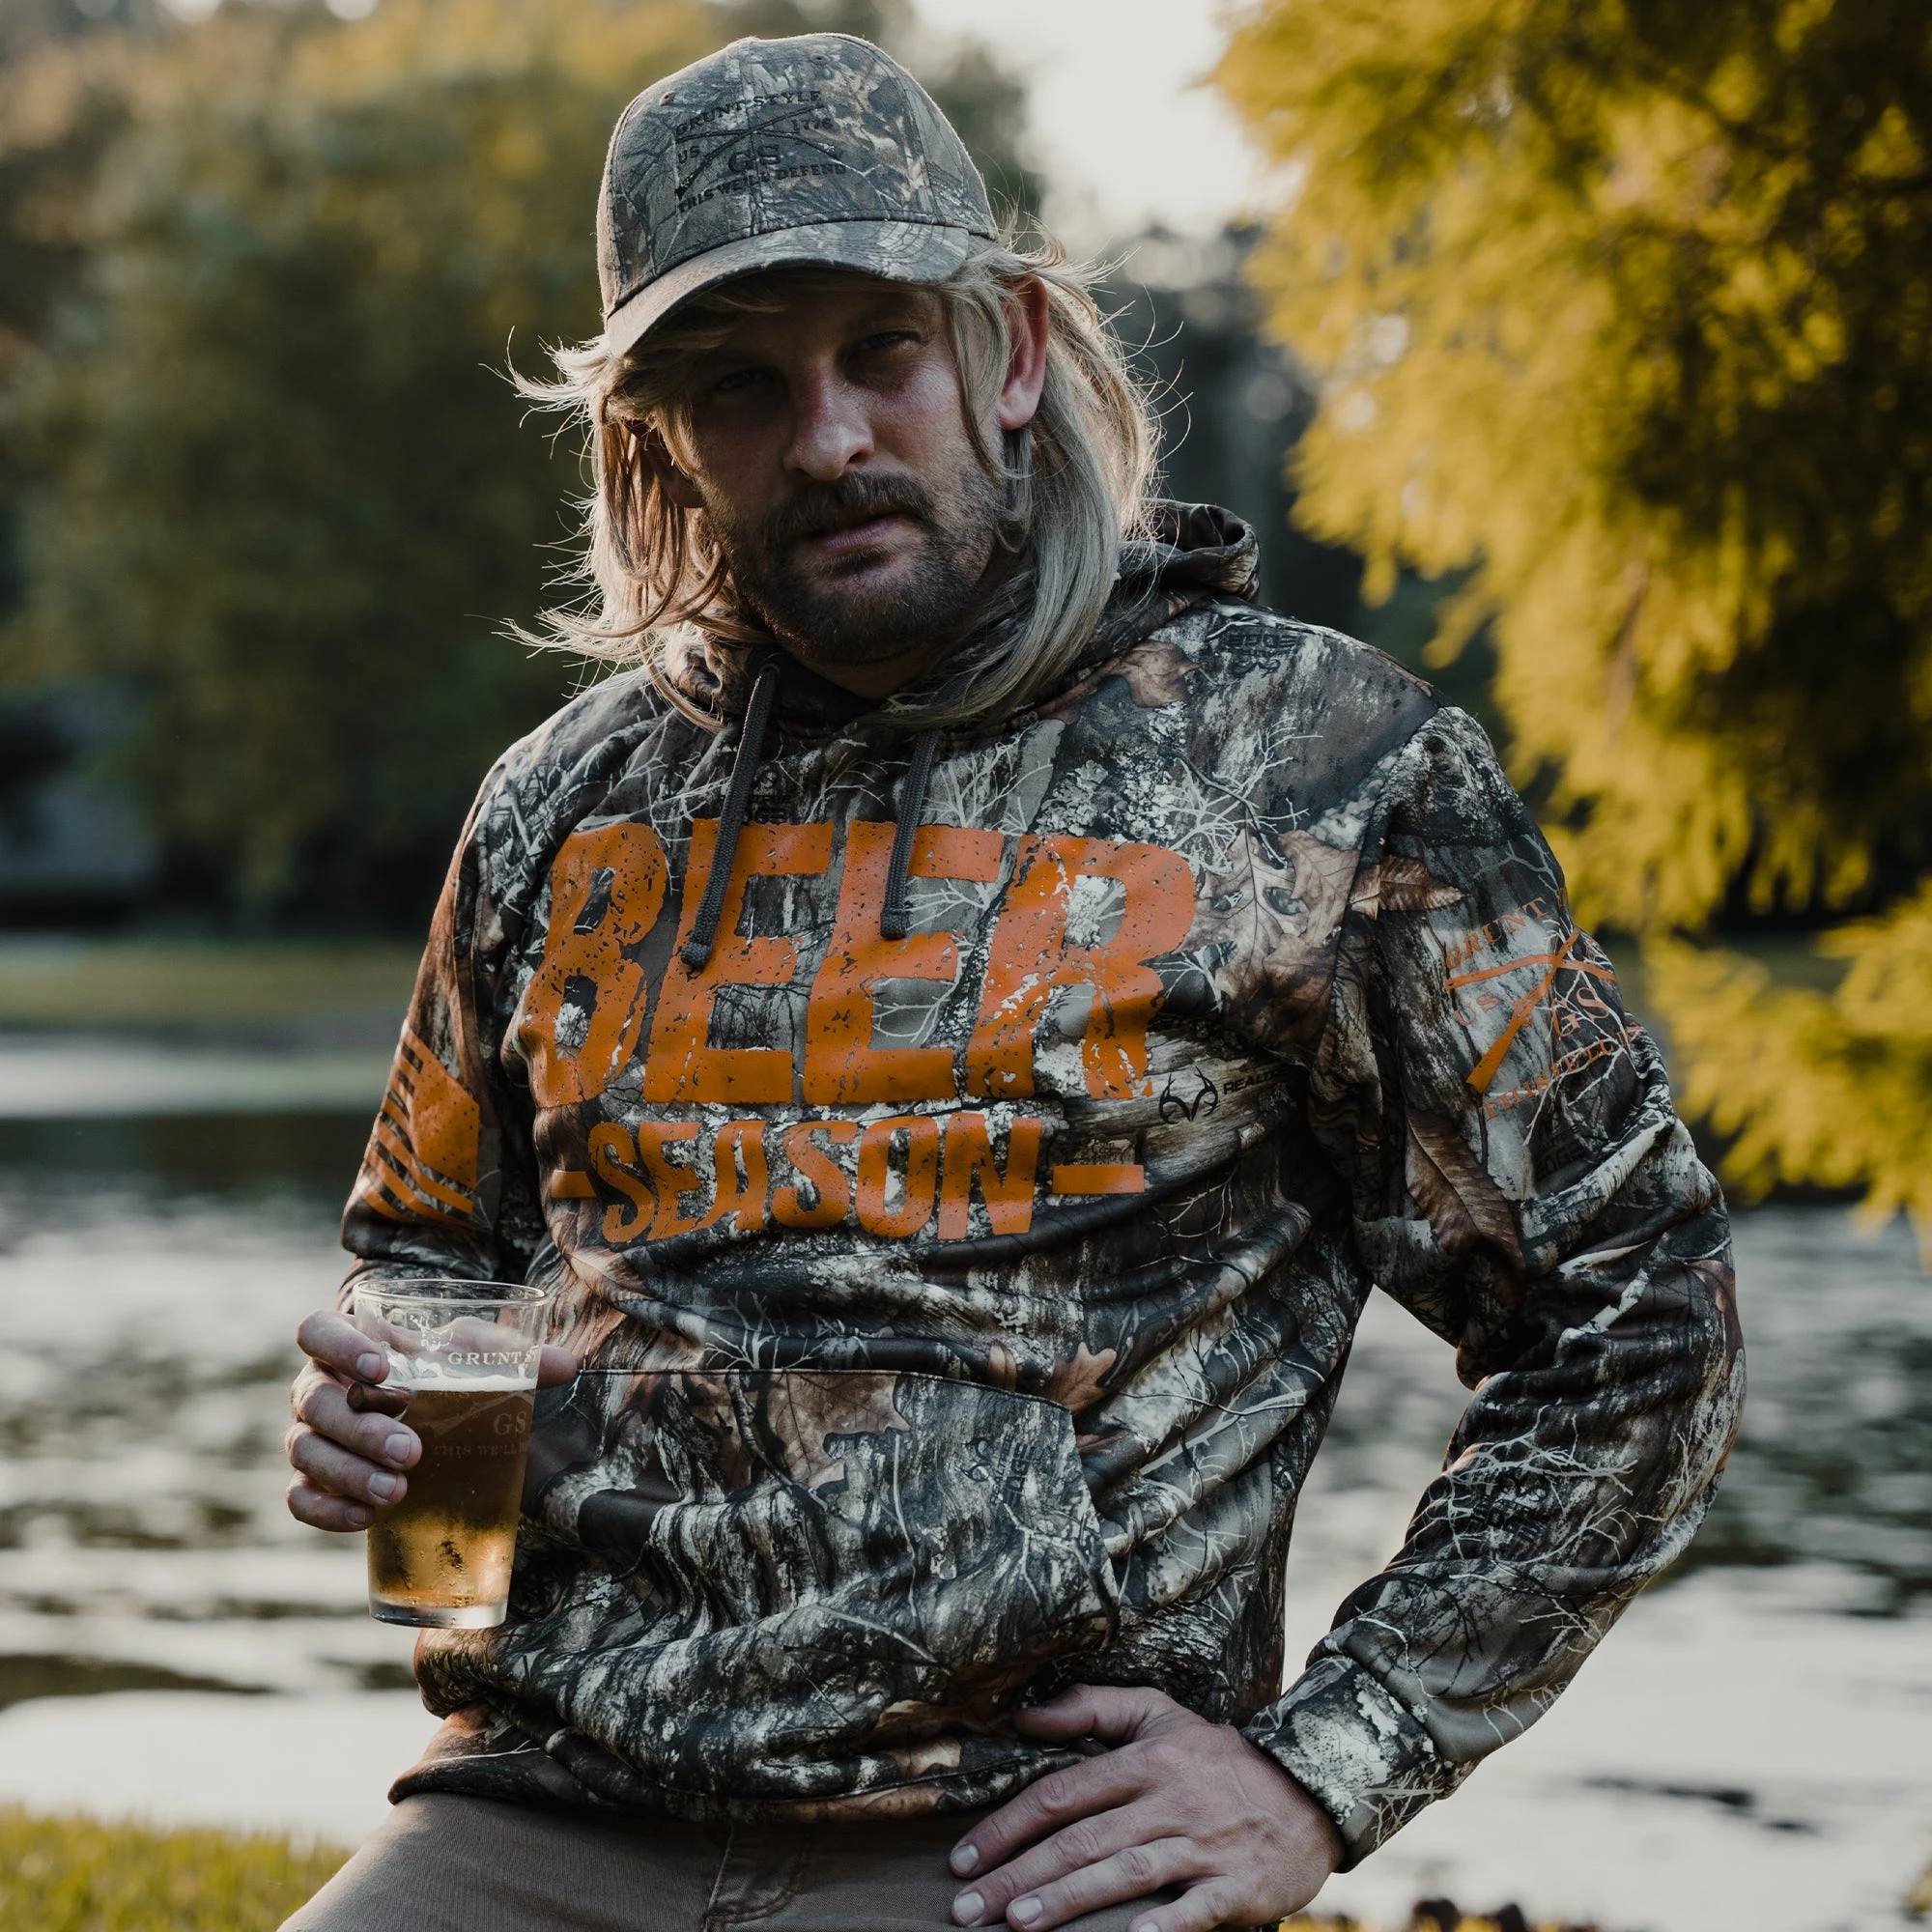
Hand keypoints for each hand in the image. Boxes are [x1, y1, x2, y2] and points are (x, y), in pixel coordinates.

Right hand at [285, 1307, 576, 1531]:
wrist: (435, 1419)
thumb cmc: (447, 1374)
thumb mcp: (476, 1358)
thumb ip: (513, 1357)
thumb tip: (567, 1365)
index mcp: (349, 1344)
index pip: (318, 1331)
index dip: (340, 1346)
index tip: (383, 1367)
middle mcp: (320, 1387)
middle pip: (316, 1401)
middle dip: (361, 1429)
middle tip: (412, 1450)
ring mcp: (311, 1436)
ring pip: (305, 1451)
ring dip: (348, 1472)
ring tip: (396, 1491)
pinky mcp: (314, 1482)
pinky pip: (300, 1499)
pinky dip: (328, 1511)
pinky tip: (367, 1519)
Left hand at [949, 1685, 1341, 1931]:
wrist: (1308, 1791)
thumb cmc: (1217, 1757)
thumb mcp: (1159, 1713)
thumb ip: (1090, 1707)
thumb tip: (1024, 1716)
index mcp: (1145, 1760)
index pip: (1061, 1793)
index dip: (1008, 1826)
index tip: (964, 1857)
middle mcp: (1168, 1801)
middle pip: (1081, 1840)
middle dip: (1018, 1875)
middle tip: (967, 1907)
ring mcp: (1202, 1846)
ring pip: (1123, 1873)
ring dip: (1067, 1900)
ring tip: (1016, 1923)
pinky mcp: (1235, 1888)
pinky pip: (1191, 1911)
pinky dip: (1159, 1927)